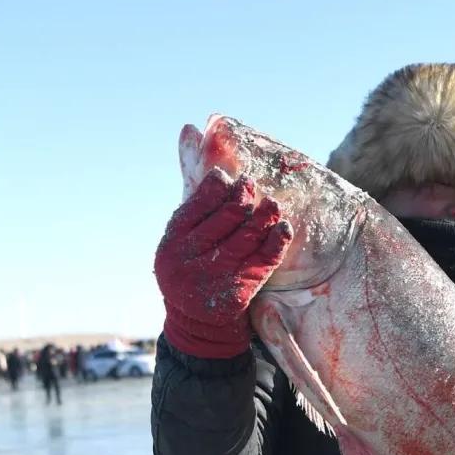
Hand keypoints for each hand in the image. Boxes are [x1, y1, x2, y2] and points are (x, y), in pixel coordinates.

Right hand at [154, 168, 292, 357]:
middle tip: (254, 185)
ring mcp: (214, 278)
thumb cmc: (192, 266)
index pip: (197, 206)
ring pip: (246, 238)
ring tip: (273, 204)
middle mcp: (188, 261)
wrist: (198, 325)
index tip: (230, 177)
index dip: (216, 188)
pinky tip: (283, 228)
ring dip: (264, 217)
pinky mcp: (239, 292)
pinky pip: (263, 260)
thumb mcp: (184, 232)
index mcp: (171, 243)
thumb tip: (190, 129)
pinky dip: (276, 242)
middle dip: (242, 199)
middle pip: (224, 219)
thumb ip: (194, 188)